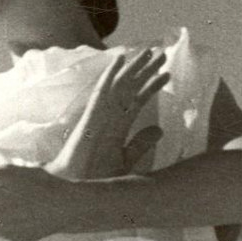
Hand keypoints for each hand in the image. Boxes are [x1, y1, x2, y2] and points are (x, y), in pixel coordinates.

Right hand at [49, 47, 167, 179]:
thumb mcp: (125, 160)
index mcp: (117, 126)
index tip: (166, 74)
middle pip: (130, 88)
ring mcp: (99, 114)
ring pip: (119, 85)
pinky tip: (119, 59)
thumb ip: (140, 144)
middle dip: (145, 71)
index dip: (151, 86)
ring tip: (149, 51)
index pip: (137, 100)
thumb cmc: (95, 178)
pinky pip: (100, 92)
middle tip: (162, 54)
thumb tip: (160, 129)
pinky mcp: (90, 117)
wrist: (75, 189)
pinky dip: (110, 75)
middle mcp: (109, 116)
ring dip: (133, 67)